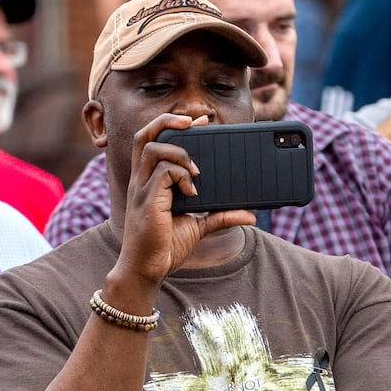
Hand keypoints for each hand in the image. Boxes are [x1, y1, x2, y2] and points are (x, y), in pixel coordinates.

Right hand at [112, 113, 255, 289]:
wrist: (147, 270)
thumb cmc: (164, 248)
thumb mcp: (198, 227)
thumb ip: (221, 217)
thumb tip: (250, 216)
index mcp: (147, 180)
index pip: (153, 140)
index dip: (174, 124)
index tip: (200, 120)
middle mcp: (140, 180)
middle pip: (145, 135)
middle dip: (169, 121)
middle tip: (194, 121)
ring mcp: (141, 189)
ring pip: (153, 149)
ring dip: (180, 153)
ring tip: (197, 171)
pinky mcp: (147, 200)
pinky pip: (163, 172)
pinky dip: (182, 176)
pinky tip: (193, 192)